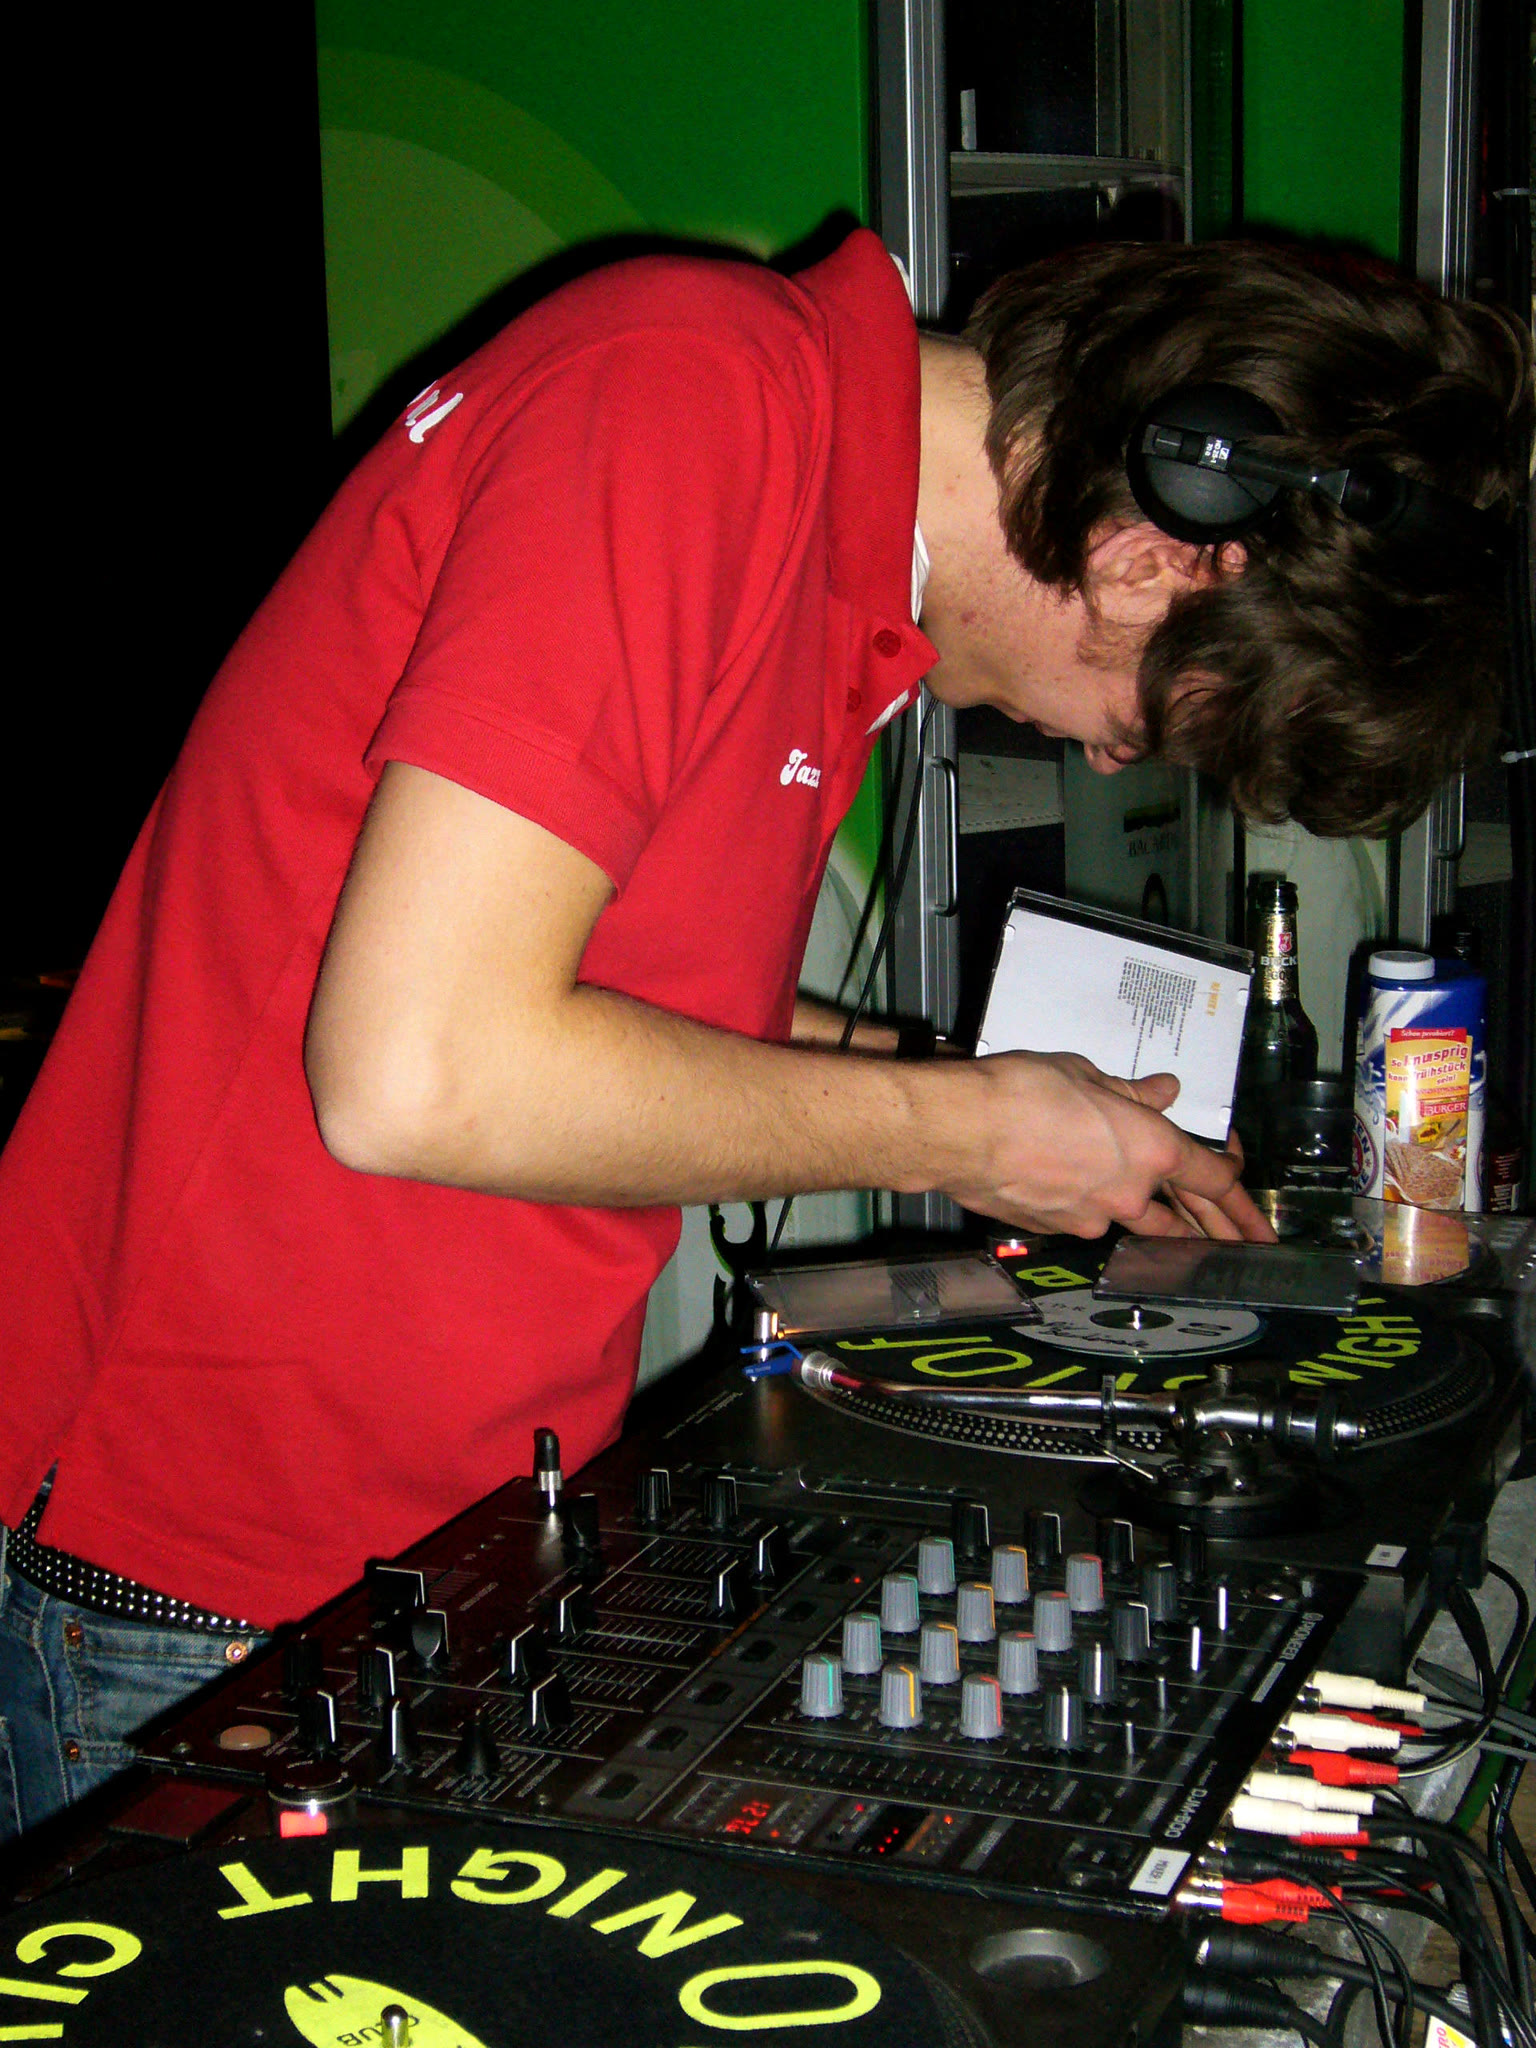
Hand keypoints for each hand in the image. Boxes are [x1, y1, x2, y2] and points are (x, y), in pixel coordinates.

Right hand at [928, 1053, 1270, 1240]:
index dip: (1238, 1187)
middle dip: (1222, 1231)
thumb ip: (1130, 1093)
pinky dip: (1092, 1208)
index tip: (1251, 1199)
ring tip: (1178, 1232)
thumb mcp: (1087, 1076)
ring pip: (1135, 1224)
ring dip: (1161, 1228)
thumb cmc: (1022, 1094)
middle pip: (1187, 1221)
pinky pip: (1085, 1218)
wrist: (959, 1131)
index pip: (1213, 1178)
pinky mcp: (1053, 1229)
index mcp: (1152, 1149)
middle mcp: (1130, 1194)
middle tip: (1250, 1244)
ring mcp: (1091, 1219)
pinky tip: (1081, 1191)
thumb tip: (1161, 1092)